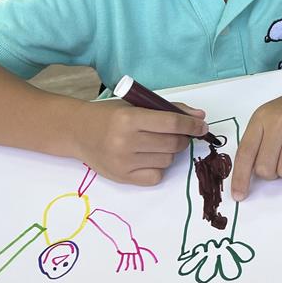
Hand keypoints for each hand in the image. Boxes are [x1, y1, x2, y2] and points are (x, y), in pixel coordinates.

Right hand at [72, 100, 207, 185]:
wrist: (79, 132)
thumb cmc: (111, 115)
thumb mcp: (137, 105)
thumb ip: (170, 109)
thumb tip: (199, 118)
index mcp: (129, 118)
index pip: (171, 123)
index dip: (192, 125)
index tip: (202, 126)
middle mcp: (126, 141)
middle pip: (172, 143)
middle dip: (183, 138)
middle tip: (178, 134)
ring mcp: (123, 162)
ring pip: (167, 160)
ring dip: (170, 152)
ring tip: (157, 144)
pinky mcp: (122, 177)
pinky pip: (156, 176)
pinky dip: (159, 168)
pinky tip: (150, 158)